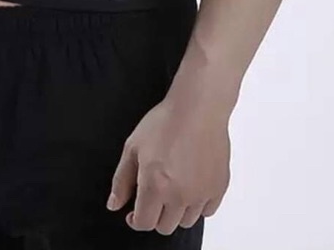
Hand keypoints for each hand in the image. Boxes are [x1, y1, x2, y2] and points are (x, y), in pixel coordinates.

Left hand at [106, 91, 230, 233]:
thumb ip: (121, 180)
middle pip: (165, 226)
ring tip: (173, 186)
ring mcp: (201, 193)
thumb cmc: (164, 122)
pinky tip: (190, 185)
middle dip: (155, 214)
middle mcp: (179, 195)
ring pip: (186, 221)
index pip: (144, 223)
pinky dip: (197, 204)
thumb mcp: (133, 147)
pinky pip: (206, 211)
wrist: (197, 108)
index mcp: (155, 185)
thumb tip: (114, 205)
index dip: (135, 219)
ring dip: (176, 210)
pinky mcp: (219, 187)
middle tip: (154, 194)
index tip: (133, 212)